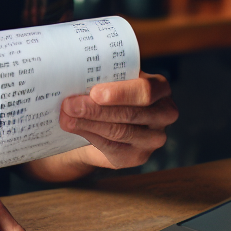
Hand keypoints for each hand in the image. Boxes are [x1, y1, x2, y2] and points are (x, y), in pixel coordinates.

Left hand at [59, 72, 177, 169]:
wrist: (107, 120)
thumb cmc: (111, 92)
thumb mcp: (112, 79)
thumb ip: (103, 76)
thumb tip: (74, 73)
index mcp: (160, 88)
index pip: (145, 91)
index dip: (120, 93)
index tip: (95, 92)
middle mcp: (164, 114)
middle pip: (130, 114)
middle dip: (96, 110)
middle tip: (69, 105)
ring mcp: (153, 139)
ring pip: (119, 132)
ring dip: (88, 124)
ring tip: (67, 117)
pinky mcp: (137, 156)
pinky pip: (112, 147)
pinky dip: (90, 136)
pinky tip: (75, 128)